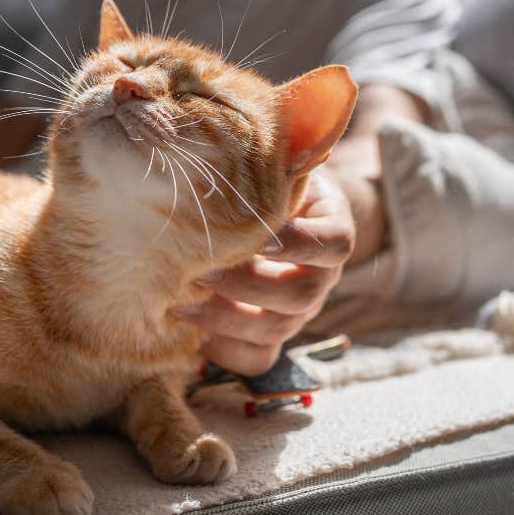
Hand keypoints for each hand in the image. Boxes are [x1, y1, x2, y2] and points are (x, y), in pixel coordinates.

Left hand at [169, 170, 355, 375]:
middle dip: (246, 286)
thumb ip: (267, 169)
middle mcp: (321, 276)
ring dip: (225, 319)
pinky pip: (259, 359)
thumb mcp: (277, 167)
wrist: (275, 212)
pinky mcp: (273, 334)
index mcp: (332, 231)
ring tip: (179, 303)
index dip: (300, 243)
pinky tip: (193, 334)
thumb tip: (218, 155)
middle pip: (299, 295)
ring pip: (276, 330)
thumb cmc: (269, 183)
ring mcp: (298, 311)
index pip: (335, 243)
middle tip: (200, 272)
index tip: (262, 236)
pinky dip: (227, 352)